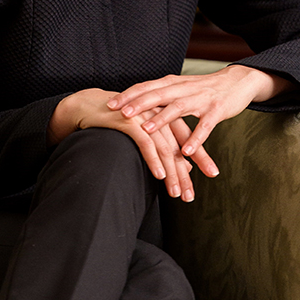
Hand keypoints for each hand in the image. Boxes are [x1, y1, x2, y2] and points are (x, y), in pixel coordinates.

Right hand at [47, 88, 218, 201]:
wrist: (87, 105)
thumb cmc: (116, 121)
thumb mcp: (144, 133)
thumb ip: (165, 146)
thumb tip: (185, 168)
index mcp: (164, 112)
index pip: (187, 137)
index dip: (200, 155)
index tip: (212, 174)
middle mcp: (158, 112)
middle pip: (179, 144)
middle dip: (187, 172)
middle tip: (192, 195)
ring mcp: (144, 115)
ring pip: (164, 146)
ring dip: (171, 172)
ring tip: (176, 193)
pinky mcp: (129, 119)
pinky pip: (145, 142)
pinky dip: (153, 160)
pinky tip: (159, 176)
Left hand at [106, 65, 293, 158]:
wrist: (237, 81)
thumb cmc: (204, 89)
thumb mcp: (180, 89)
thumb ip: (160, 96)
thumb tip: (133, 105)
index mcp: (173, 83)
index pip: (146, 87)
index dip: (128, 95)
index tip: (109, 104)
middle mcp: (184, 88)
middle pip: (158, 94)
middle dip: (138, 104)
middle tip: (120, 113)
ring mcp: (201, 99)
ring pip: (178, 108)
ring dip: (162, 119)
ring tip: (147, 130)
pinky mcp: (217, 110)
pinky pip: (205, 125)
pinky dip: (196, 138)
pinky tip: (187, 151)